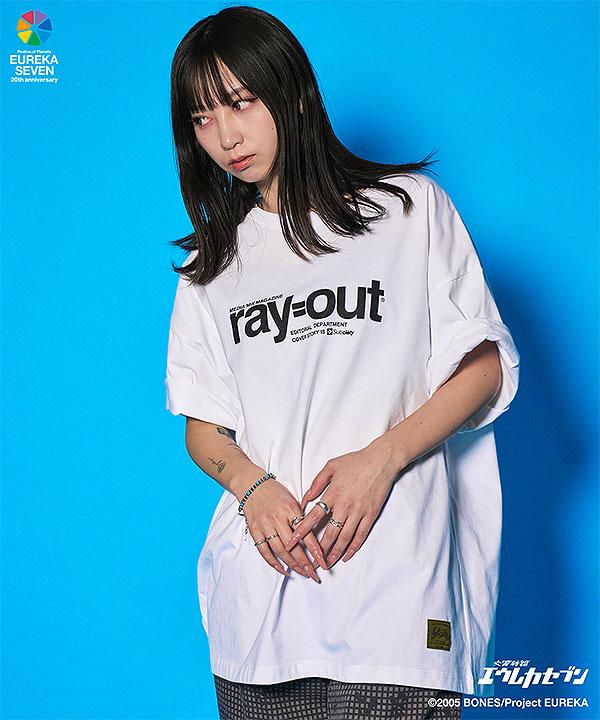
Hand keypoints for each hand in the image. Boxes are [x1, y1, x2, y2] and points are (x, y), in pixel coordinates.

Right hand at [242, 477, 327, 581]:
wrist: (251, 484)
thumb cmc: (275, 492)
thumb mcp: (292, 500)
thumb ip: (301, 517)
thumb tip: (313, 536)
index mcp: (290, 509)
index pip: (306, 533)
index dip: (315, 550)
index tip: (323, 562)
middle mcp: (277, 518)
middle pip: (293, 546)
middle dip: (305, 563)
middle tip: (314, 574)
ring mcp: (264, 525)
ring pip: (280, 551)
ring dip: (292, 565)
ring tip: (302, 573)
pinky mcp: (255, 531)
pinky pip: (264, 551)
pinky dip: (273, 563)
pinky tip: (283, 570)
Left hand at [283, 439, 400, 565]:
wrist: (381, 460)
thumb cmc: (355, 461)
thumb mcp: (331, 466)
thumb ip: (317, 483)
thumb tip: (305, 499)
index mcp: (333, 494)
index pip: (313, 517)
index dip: (301, 531)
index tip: (292, 543)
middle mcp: (345, 506)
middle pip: (329, 533)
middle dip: (319, 551)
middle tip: (311, 563)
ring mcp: (359, 512)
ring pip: (345, 538)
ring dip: (335, 553)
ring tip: (327, 564)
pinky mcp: (371, 514)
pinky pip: (360, 535)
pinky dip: (353, 547)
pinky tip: (347, 556)